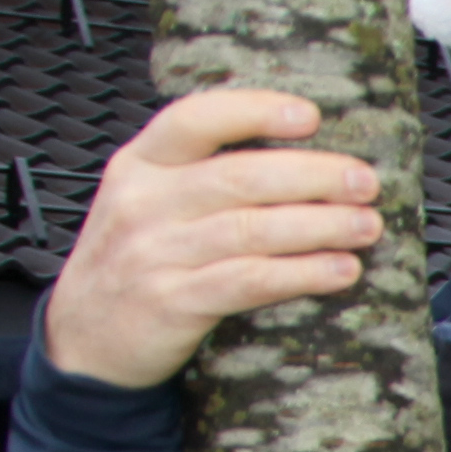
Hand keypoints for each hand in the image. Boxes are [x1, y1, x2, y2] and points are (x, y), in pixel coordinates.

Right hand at [40, 89, 386, 389]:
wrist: (84, 340)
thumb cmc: (134, 261)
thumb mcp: (146, 201)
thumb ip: (200, 174)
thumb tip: (304, 158)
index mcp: (140, 164)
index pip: (196, 119)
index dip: (256, 111)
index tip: (311, 117)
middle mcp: (144, 202)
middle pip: (241, 176)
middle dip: (314, 176)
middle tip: (365, 182)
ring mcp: (156, 253)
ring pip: (253, 229)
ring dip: (321, 226)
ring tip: (366, 226)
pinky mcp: (173, 302)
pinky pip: (249, 281)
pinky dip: (301, 274)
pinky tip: (340, 270)